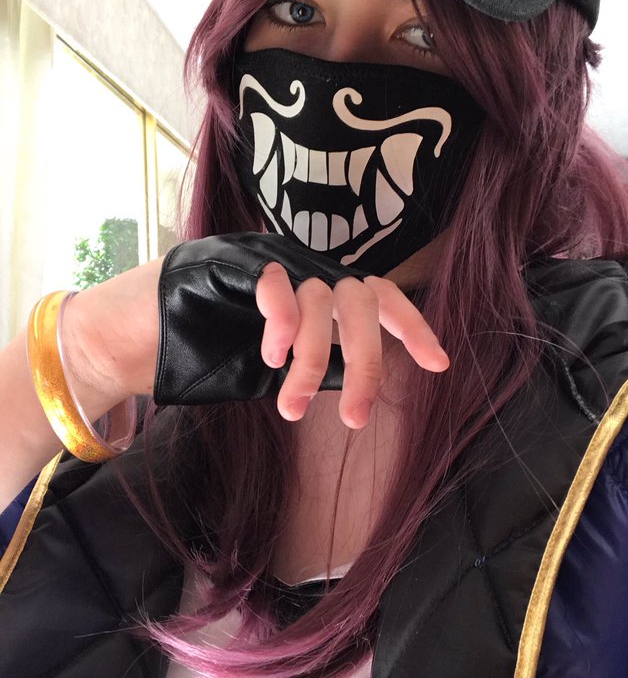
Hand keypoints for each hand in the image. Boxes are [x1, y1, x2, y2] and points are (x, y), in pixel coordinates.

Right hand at [152, 233, 448, 416]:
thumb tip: (361, 385)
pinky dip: (282, 322)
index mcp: (318, 289)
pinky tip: (271, 355)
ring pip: (322, 297)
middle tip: (355, 418)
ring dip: (315, 359)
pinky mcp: (234, 259)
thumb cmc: (209, 347)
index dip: (411, 328)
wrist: (138, 334)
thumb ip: (319, 363)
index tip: (438, 365)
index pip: (380, 297)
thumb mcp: (278, 364)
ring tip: (292, 403)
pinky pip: (276, 281)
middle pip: (362, 298)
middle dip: (367, 362)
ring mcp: (270, 259)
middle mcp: (301, 267)